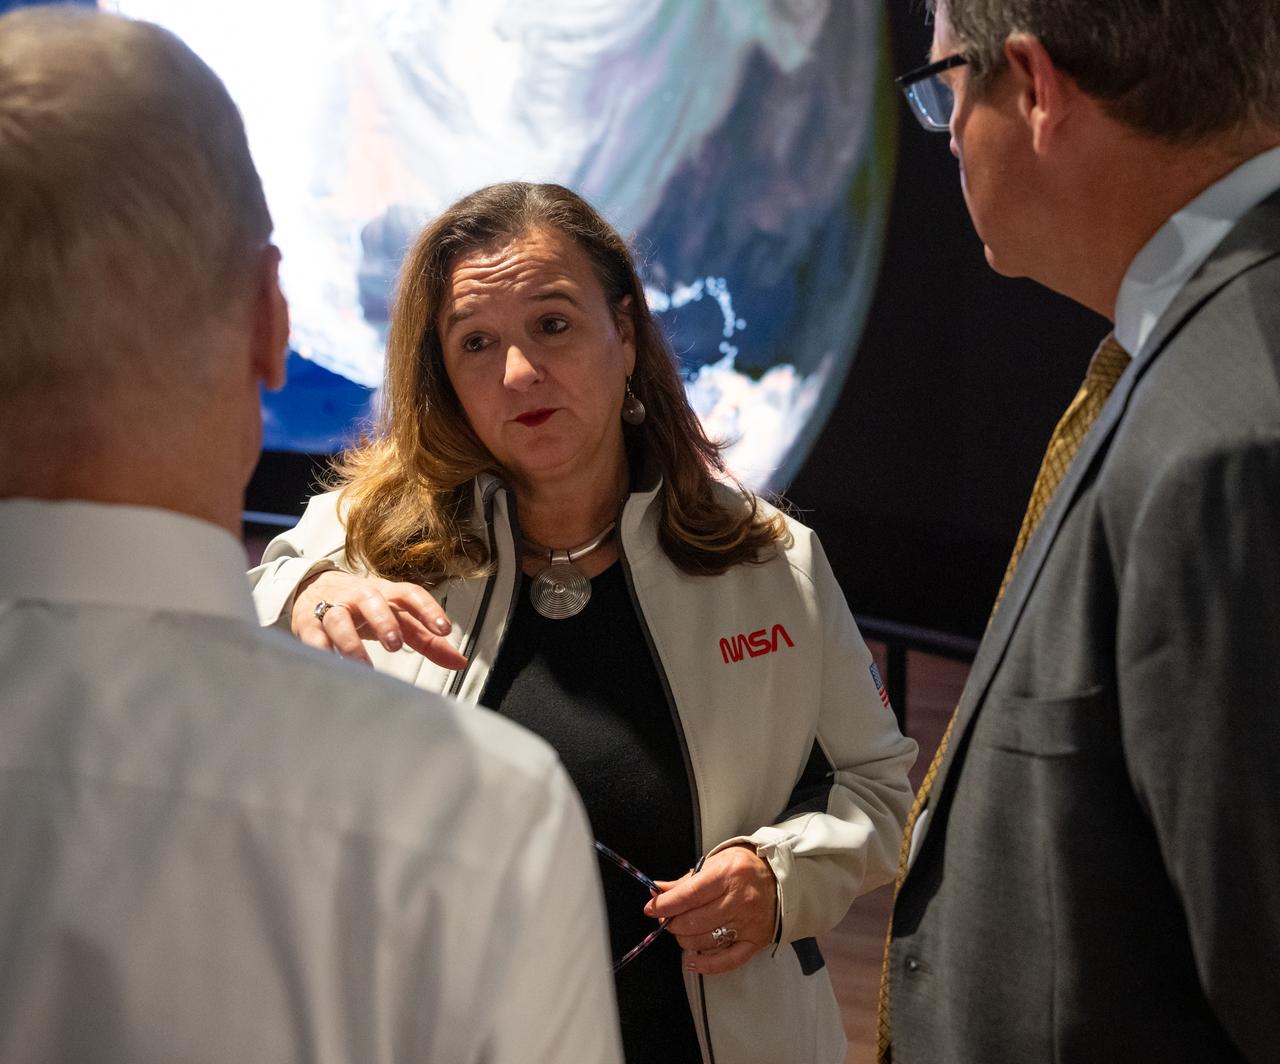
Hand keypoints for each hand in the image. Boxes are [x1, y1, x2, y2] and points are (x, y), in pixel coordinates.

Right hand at [291, 570, 467, 670]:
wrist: (313, 588)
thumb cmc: (366, 608)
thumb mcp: (397, 618)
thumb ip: (427, 639)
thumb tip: (460, 662)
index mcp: (387, 592)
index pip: (410, 594)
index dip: (428, 609)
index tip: (445, 629)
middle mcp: (360, 596)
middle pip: (372, 600)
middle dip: (384, 621)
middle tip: (395, 645)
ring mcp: (332, 607)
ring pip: (339, 618)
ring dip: (350, 642)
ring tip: (363, 666)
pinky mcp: (307, 623)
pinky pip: (311, 635)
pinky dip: (318, 649)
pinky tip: (328, 663)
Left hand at [644, 844, 776, 974]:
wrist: (783, 879)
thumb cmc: (747, 868)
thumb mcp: (716, 862)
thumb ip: (687, 880)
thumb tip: (659, 891)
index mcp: (728, 875)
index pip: (689, 895)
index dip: (665, 905)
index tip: (652, 908)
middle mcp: (739, 900)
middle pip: (694, 921)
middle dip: (673, 923)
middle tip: (668, 919)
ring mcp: (748, 923)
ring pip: (704, 941)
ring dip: (685, 939)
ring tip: (683, 931)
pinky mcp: (755, 942)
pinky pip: (727, 961)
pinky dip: (706, 964)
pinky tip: (693, 960)